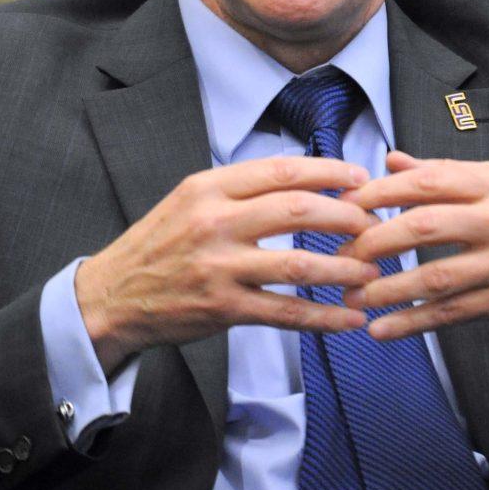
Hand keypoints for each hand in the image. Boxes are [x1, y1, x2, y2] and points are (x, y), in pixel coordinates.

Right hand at [75, 156, 377, 371]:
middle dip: (347, 217)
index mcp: (209, 187)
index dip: (329, 172)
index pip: (282, 170)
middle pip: (298, 210)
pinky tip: (350, 319)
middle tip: (376, 226)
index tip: (361, 178)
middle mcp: (214, 221)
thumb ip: (240, 189)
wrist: (112, 296)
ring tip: (373, 271)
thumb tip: (303, 180)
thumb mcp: (190, 200)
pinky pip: (285, 312)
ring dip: (345, 267)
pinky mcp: (222, 308)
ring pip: (299, 262)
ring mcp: (218, 266)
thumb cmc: (160, 244)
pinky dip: (324, 316)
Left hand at [338, 151, 488, 343]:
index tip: (344, 203)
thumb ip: (443, 174)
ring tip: (350, 296)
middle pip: (423, 226)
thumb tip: (391, 159)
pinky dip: (411, 322)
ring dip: (385, 289)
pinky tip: (381, 329)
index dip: (379, 192)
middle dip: (373, 242)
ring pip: (434, 276)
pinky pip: (450, 313)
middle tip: (340, 254)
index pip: (426, 181)